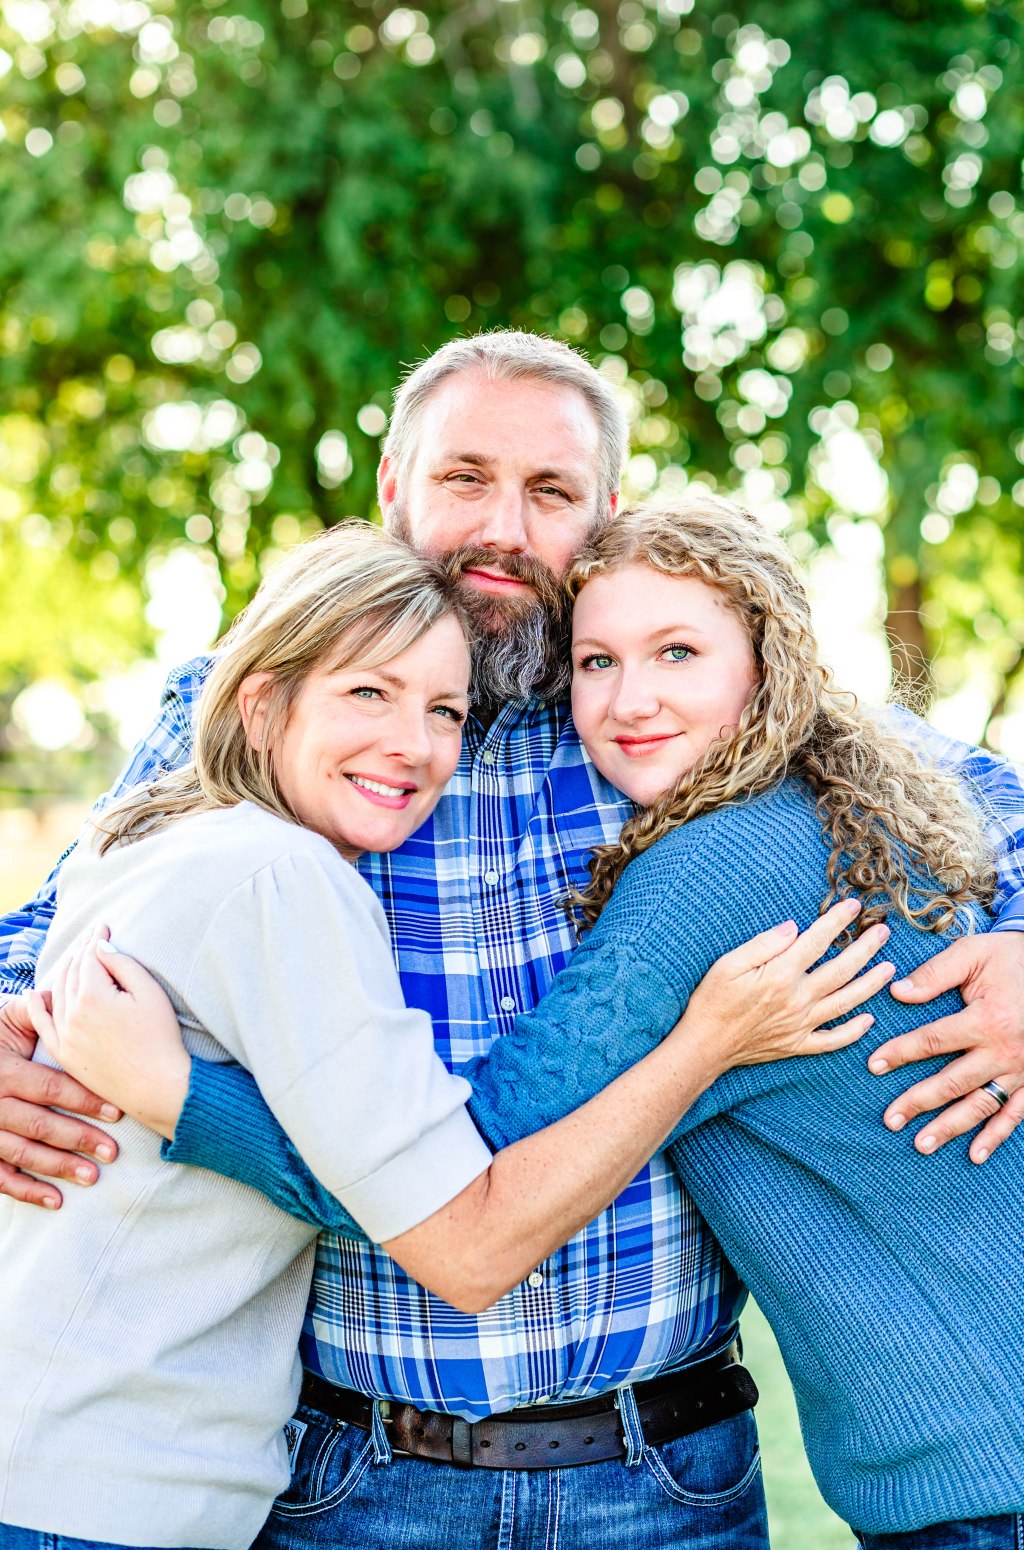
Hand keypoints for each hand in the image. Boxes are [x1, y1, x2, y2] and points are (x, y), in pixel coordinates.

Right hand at [0, 991, 120, 1209]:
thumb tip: (64, 995)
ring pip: (22, 1152)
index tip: (116, 1111)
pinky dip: (26, 1191)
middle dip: (78, 1138)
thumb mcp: (7, 1019)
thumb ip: (36, 1011)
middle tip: (112, 1151)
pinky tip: (55, 1200)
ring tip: (92, 1175)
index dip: (82, 1099)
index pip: (48, 1086)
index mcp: (2, 1071)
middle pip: (39, 1123)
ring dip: (58, 1166)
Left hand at [25, 927, 190, 1142]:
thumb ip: (123, 964)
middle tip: (91, 939)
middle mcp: (72, 1014)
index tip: (103, 925)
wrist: (157, 1087)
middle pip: (72, 972)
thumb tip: (101, 946)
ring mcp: (65, 1036)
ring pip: (57, 993)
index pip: (90, 957)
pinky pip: (43, 1025)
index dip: (97, 938)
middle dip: (81, 952)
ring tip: (75, 960)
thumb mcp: (150, 993)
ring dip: (65, 973)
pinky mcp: (65, 1054)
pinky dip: (37, 1007)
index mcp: (93, 995)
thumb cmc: (160, 1038)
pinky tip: (35, 994)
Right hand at [682, 898, 893, 1070]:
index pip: (817, 941)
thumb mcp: (728, 963)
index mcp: (780, 975)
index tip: (854, 905)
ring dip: (871, 985)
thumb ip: (764, 944)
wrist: (703, 1045)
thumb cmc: (711, 1001)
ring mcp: (801, 1025)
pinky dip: (854, 1031)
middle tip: (884, 932)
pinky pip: (833, 1040)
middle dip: (866, 948)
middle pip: (841, 970)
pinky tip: (869, 1020)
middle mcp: (797, 1000)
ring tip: (890, 968)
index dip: (837, 921)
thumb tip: (794, 927)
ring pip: (846, 1002)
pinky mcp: (797, 1045)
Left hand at [867, 930, 1023, 1162]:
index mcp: (986, 1019)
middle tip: (890, 1119)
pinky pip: (1016, 1113)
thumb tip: (898, 992)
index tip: (874, 1065)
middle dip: (918, 1102)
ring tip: (922, 1144)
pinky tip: (975, 1154)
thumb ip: (936, 973)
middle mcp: (1004, 1050)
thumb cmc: (1011, 959)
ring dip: (951, 1127)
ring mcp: (1022, 1069)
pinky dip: (996, 1135)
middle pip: (953, 1082)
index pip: (932, 1041)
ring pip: (981, 1104)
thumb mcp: (974, 954)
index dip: (900, 1053)